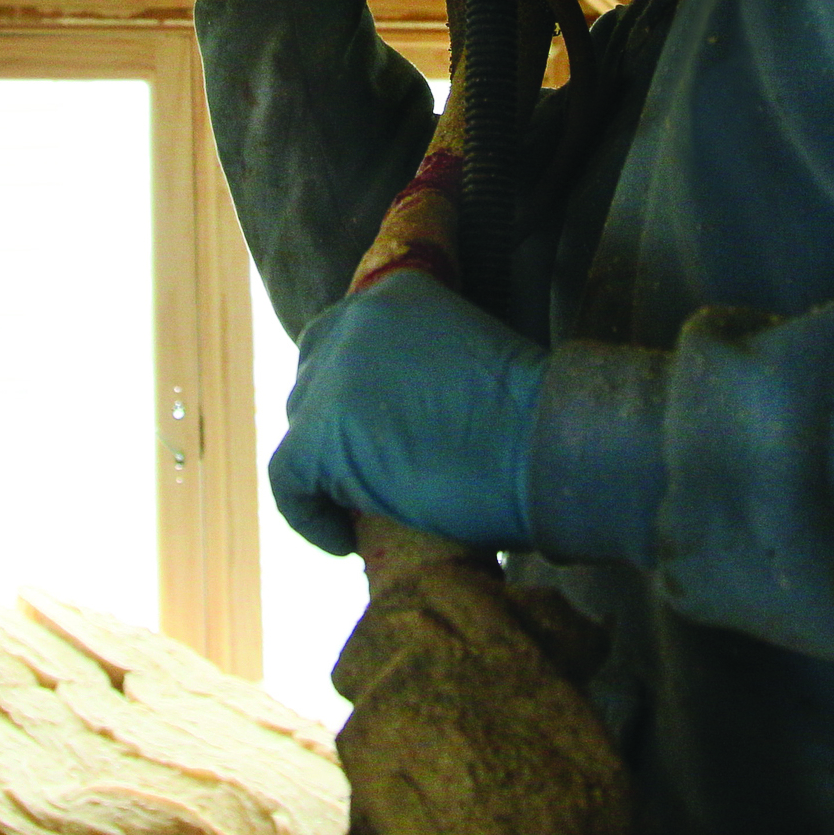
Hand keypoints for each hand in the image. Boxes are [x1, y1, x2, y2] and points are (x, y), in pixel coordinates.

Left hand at [270, 271, 547, 554]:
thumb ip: (420, 359)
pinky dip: (311, 517)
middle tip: (364, 467)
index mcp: (396, 293)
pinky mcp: (318, 439)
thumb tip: (390, 407)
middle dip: (330, 420)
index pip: (342, 335)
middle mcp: (355, 321)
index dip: (350, 387)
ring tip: (365, 503)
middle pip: (312, 375)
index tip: (374, 426)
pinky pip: (288, 484)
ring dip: (327, 466)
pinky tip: (347, 541)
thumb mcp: (469, 352)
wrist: (545, 441)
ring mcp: (333, 378)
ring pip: (300, 427)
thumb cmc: (532, 412)